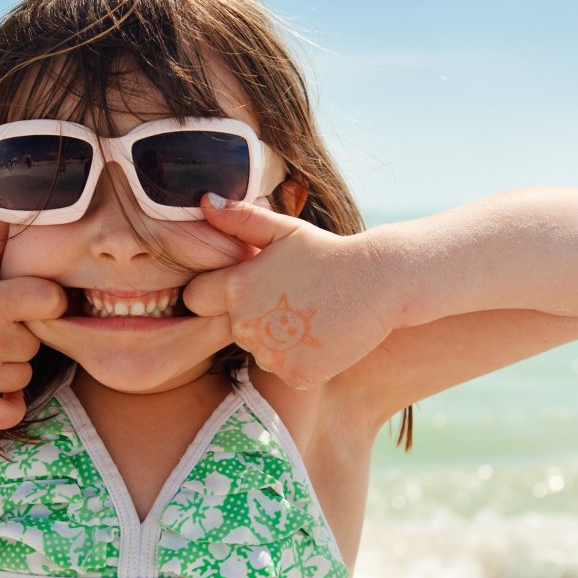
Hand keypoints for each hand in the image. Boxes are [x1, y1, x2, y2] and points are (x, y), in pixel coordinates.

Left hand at [182, 195, 391, 389]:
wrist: (380, 283)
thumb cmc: (329, 252)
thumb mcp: (285, 230)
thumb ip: (241, 219)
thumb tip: (204, 201)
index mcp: (236, 287)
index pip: (196, 299)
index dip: (215, 293)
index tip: (246, 287)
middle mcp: (246, 325)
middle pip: (231, 329)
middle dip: (251, 317)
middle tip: (290, 299)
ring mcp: (271, 354)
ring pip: (259, 352)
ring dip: (276, 341)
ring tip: (310, 316)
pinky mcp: (295, 376)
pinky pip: (286, 370)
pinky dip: (301, 360)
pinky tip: (322, 337)